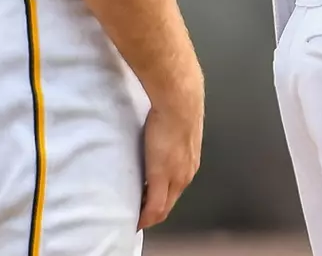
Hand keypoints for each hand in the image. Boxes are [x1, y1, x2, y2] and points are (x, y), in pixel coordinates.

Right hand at [139, 78, 204, 229]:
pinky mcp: (162, 176)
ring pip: (163, 208)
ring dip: (148, 214)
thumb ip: (170, 142)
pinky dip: (144, 217)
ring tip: (133, 214)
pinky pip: (154, 207)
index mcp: (189, 165)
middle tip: (135, 216)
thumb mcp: (176, 132)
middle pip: (169, 204)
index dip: (160, 204)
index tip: (145, 208)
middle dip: (153, 213)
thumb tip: (159, 145)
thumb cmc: (175, 109)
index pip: (175, 194)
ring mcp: (176, 177)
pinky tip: (135, 219)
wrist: (179, 102)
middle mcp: (186, 175)